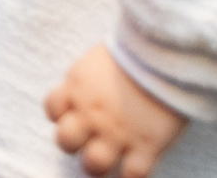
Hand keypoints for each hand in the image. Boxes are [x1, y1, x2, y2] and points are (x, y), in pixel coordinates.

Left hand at [46, 46, 185, 175]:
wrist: (164, 56)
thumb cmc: (133, 51)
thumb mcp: (96, 60)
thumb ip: (86, 81)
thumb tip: (85, 89)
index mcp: (76, 89)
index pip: (52, 110)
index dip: (60, 115)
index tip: (73, 114)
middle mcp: (91, 115)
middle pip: (65, 142)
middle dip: (73, 144)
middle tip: (88, 140)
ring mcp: (117, 133)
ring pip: (94, 165)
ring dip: (98, 165)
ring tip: (108, 158)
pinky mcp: (146, 146)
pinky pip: (133, 174)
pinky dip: (132, 176)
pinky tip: (134, 168)